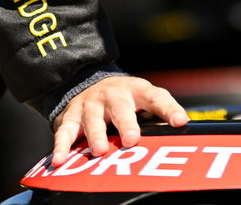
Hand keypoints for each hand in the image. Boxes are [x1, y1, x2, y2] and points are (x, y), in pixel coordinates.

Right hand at [50, 75, 187, 164]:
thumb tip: (179, 135)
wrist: (86, 80)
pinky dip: (62, 146)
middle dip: (126, 123)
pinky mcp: (71, 116)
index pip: (156, 97)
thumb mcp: (141, 101)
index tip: (180, 121)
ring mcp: (90, 104)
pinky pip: (66, 132)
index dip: (169, 109)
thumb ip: (156, 117)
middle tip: (132, 140)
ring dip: (96, 135)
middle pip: (121, 108)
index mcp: (136, 91)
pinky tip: (61, 160)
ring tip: (100, 151)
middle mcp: (113, 95)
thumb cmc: (123, 100)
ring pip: (93, 119)